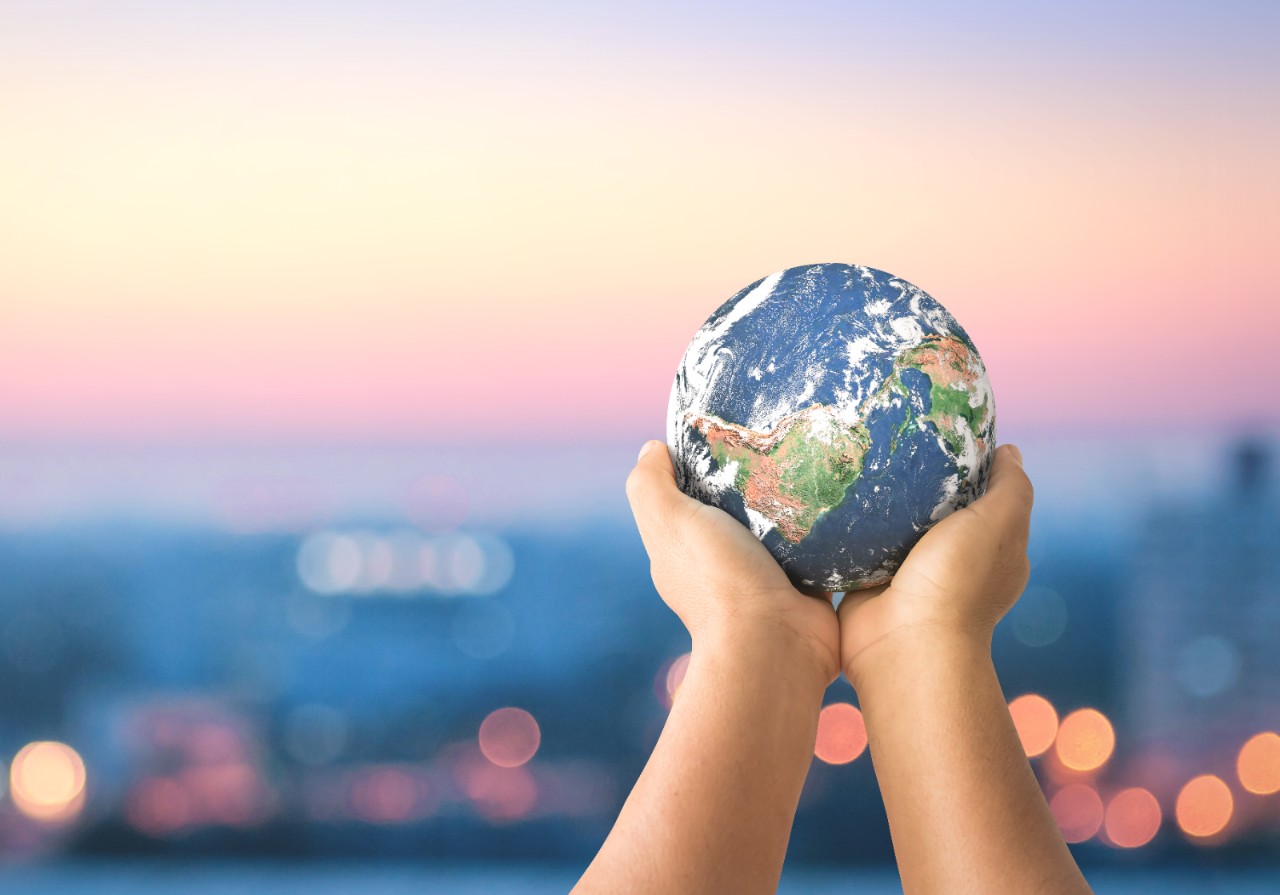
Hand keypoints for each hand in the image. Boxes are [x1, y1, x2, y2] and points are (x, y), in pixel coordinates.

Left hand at [626, 440, 840, 685]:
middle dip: (753, 480)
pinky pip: (815, 548)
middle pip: (734, 509)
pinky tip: (838, 499)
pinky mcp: (804, 585)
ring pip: (778, 527)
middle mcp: (719, 565)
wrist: (775, 643)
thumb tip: (651, 448)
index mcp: (681, 550)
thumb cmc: (718, 577)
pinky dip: (824, 529)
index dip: (699, 466)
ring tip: (813, 462)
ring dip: (792, 503)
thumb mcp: (670, 521)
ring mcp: (763, 577)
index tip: (727, 432)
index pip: (685, 498)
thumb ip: (651, 485)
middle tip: (779, 441)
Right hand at [838, 443, 1033, 685]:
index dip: (971, 468)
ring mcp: (911, 574)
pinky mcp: (871, 582)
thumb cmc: (958, 580)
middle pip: (938, 510)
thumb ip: (1010, 487)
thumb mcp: (998, 523)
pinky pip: (862, 546)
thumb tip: (1009, 451)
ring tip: (861, 462)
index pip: (987, 500)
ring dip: (883, 503)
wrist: (903, 641)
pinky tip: (838, 498)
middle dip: (920, 481)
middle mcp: (953, 564)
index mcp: (992, 553)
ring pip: (898, 527)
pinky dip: (853, 527)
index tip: (943, 435)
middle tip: (894, 442)